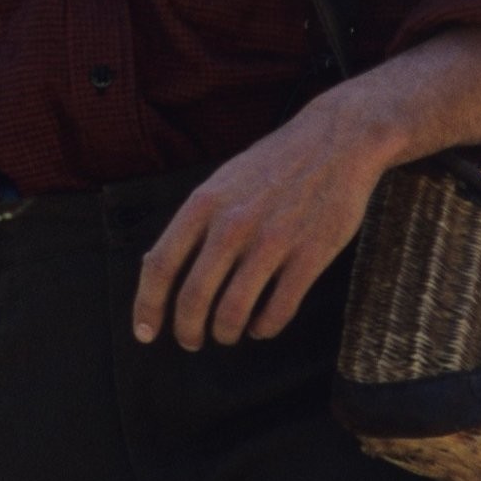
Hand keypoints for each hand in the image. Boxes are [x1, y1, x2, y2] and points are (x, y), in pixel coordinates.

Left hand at [132, 95, 385, 350]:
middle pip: (193, 298)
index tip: (144, 332)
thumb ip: (195, 222)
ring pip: (233, 312)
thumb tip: (158, 268)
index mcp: (204, 203)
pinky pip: (277, 310)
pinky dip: (264, 328)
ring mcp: (272, 241)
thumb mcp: (222, 181)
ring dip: (225, 333)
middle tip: (191, 340)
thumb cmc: (274, 164)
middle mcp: (232, 224)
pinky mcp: (309, 256)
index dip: (147, 306)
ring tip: (227, 333)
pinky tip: (262, 326)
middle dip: (187, 330)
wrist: (336, 140)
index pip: (160, 265)